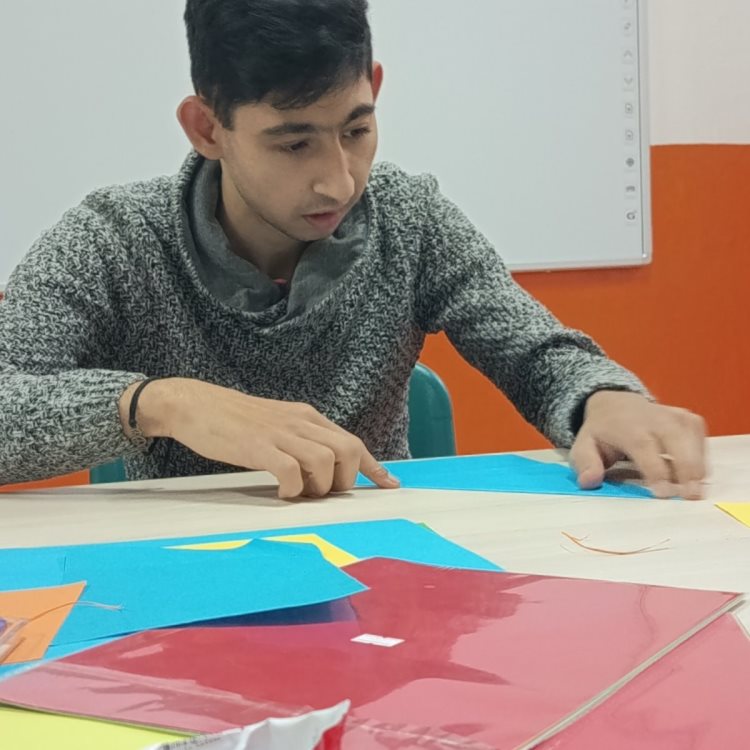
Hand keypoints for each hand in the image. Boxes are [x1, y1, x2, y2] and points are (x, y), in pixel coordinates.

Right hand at [120, 378, 399, 498]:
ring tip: (298, 493)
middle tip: (322, 493)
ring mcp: (280, 433)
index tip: (390, 485)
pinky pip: (290, 471)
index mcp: (307, 417)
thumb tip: (322, 470)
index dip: (374, 466)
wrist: (194, 403)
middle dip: (344, 480)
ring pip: (325, 462)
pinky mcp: (257, 446)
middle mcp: (301, 422)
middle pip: (348, 451)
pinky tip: (280, 492)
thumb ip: (300, 441)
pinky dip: (292, 488)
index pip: (352, 441)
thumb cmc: (235, 420)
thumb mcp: (277, 424)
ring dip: (318, 487)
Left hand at [570, 391, 706, 499]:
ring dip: (698, 463)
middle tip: (691, 495)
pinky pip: (698, 434)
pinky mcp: (686, 418)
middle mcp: (652, 417)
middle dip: (686, 466)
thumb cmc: (601, 432)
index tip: (662, 492)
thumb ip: (585, 464)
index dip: (655, 469)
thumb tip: (589, 482)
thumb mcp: (583, 446)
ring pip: (691, 436)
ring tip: (698, 489)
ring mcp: (672, 415)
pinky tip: (697, 474)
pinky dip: (702, 454)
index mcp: (626, 426)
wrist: (614, 404)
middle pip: (675, 438)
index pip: (644, 446)